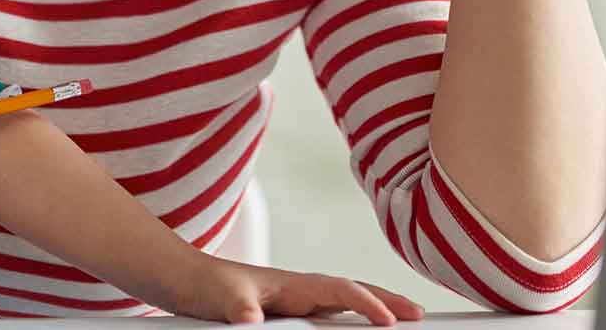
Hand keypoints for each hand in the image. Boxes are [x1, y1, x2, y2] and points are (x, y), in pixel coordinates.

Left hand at [165, 254, 425, 325]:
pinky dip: (354, 317)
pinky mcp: (289, 313)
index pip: (339, 290)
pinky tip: (363, 327)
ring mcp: (297, 301)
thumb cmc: (205, 285)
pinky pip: (330, 315)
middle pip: (353, 292)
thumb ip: (241, 311)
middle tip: (419, 314)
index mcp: (292, 283)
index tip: (389, 319)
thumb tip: (255, 324)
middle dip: (388, 300)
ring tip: (404, 317)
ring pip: (346, 303)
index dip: (366, 303)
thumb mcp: (222, 299)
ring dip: (375, 307)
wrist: (185, 280)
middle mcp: (300, 289)